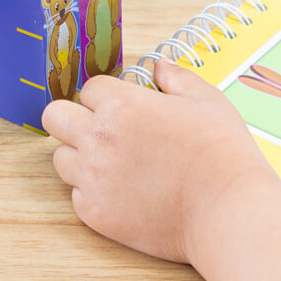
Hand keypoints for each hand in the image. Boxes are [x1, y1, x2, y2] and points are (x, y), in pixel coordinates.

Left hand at [42, 60, 280, 264]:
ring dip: (80, 156)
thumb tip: (160, 65)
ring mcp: (92, 178)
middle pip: (54, 117)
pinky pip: (76, 196)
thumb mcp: (206, 100)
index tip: (125, 108)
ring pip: (60, 158)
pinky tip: (124, 192)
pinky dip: (93, 192)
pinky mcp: (95, 214)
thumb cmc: (221, 152)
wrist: (226, 208)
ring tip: (115, 164)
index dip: (108, 96)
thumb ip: (176, 78)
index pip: (90, 88)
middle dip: (75, 118)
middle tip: (102, 130)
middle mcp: (98, 138)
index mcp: (122, 104)